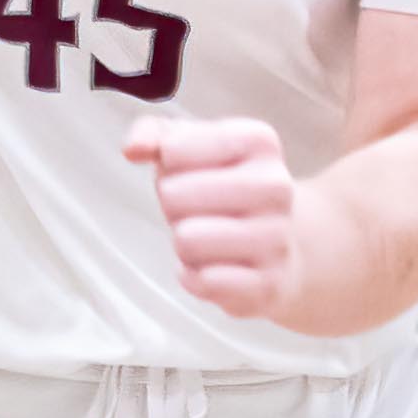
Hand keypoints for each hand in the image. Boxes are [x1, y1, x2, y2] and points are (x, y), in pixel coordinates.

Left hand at [122, 114, 298, 319]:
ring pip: (186, 239)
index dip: (169, 167)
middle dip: (173, 206)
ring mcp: (277, 237)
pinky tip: (215, 267)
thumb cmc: (224, 187)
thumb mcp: (192, 147)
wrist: (283, 243)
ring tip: (208, 238)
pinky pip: (203, 280)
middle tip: (198, 211)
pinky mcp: (269, 283)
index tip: (195, 173)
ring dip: (183, 243)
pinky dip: (195, 276)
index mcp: (259, 141)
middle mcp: (275, 185)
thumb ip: (154, 134)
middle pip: (173, 195)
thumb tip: (134, 149)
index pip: (172, 149)